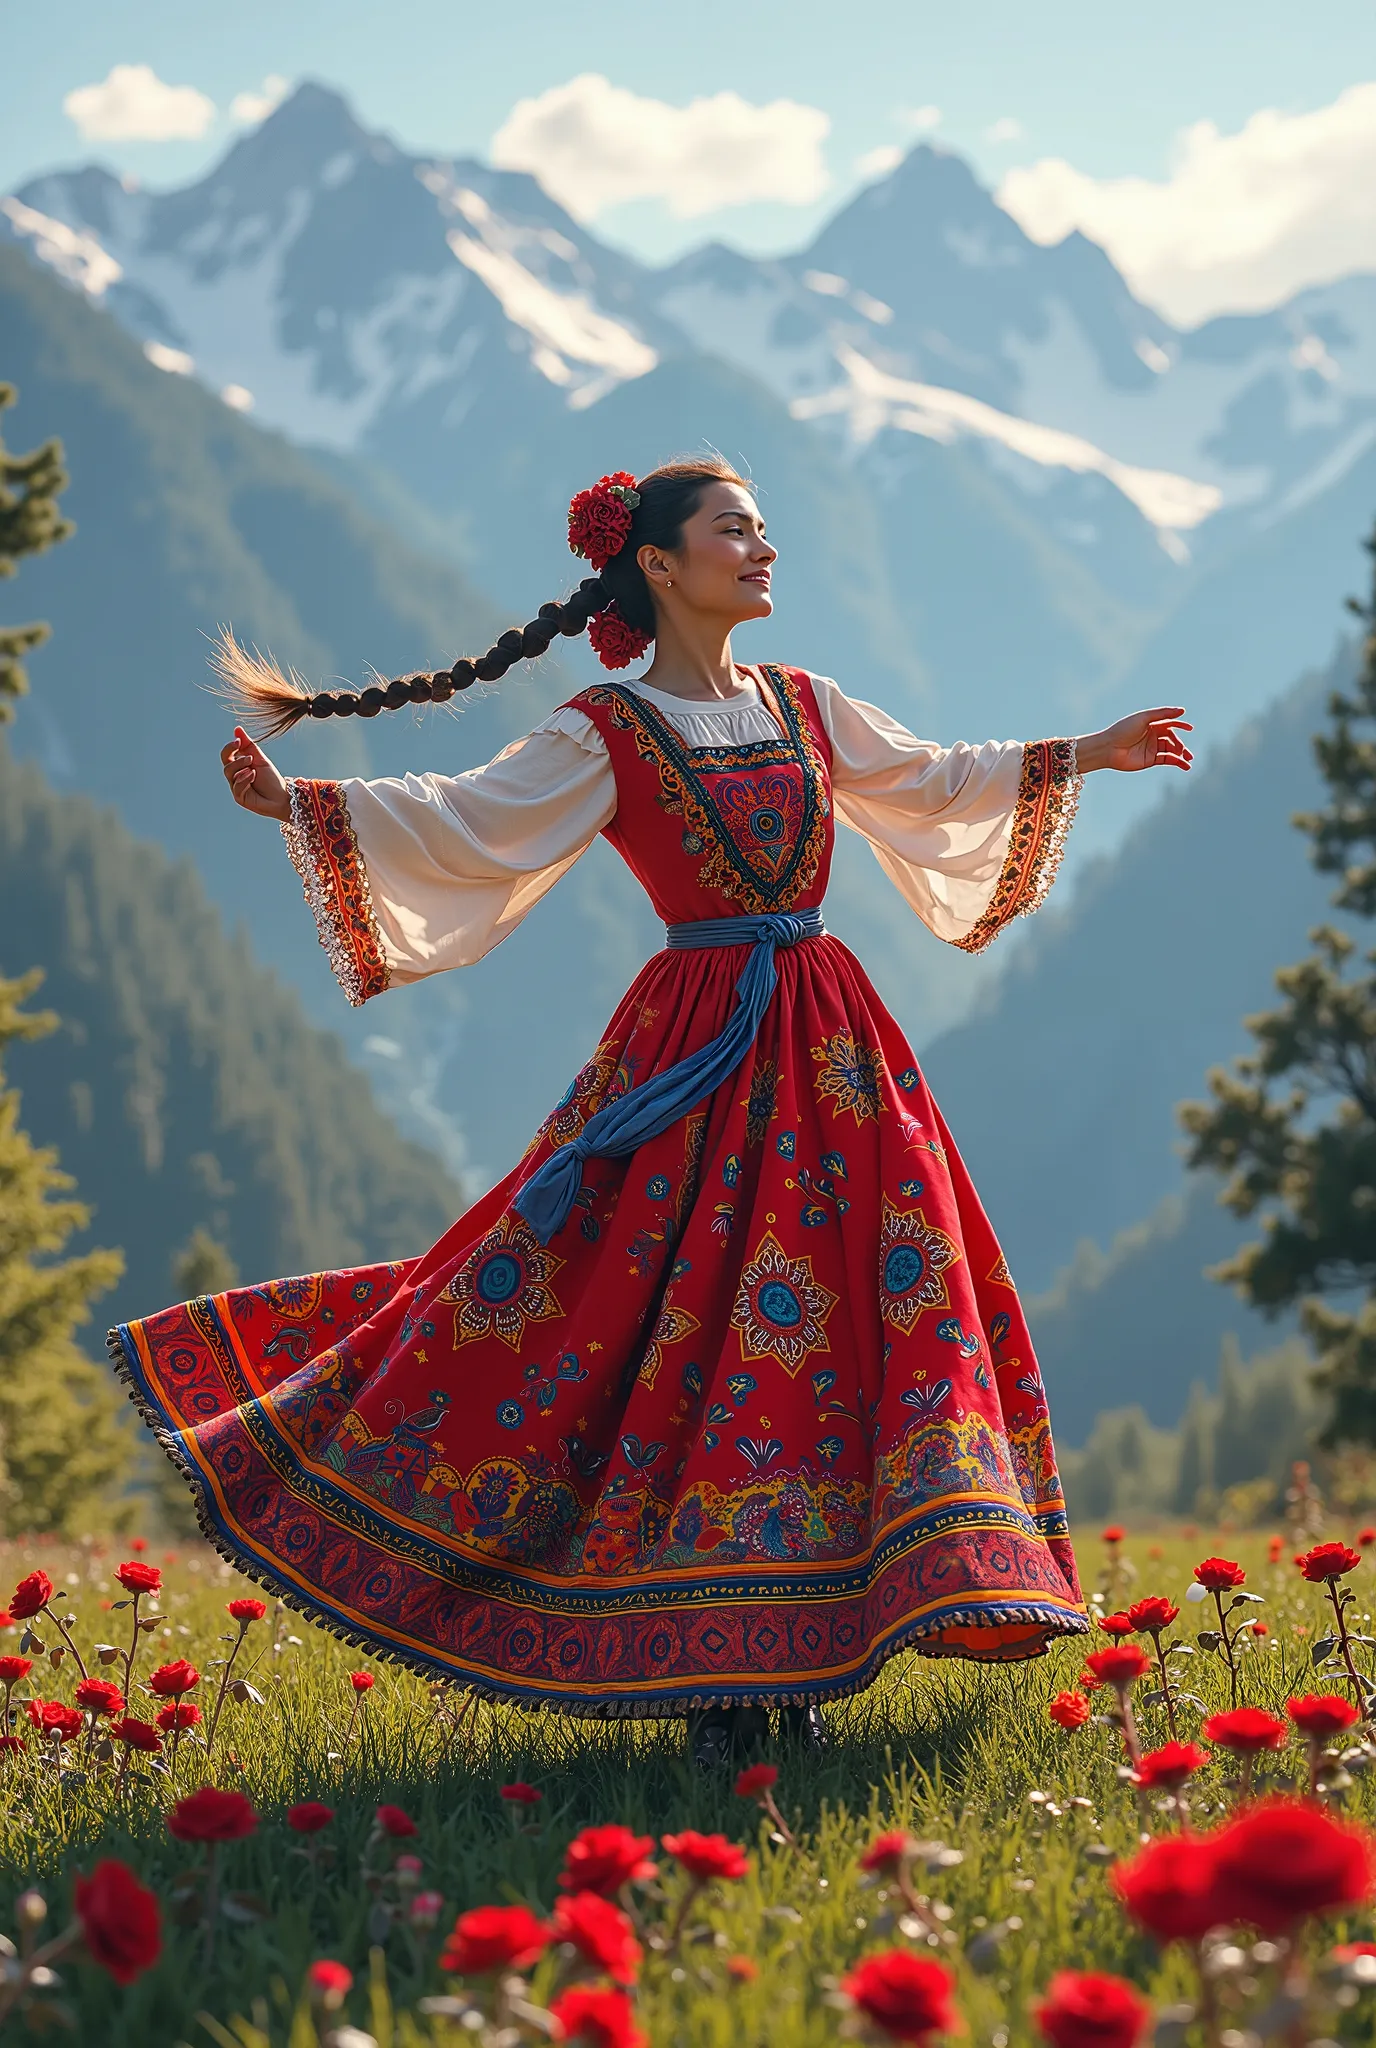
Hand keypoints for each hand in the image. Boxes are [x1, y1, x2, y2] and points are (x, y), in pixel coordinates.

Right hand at [221, 727, 290, 818]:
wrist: (282, 796)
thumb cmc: (271, 778)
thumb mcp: (260, 758)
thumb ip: (248, 745)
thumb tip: (237, 729)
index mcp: (238, 766)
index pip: (226, 755)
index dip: (230, 747)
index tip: (238, 741)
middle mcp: (235, 776)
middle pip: (226, 764)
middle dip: (238, 759)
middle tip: (251, 758)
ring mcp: (236, 787)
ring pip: (229, 774)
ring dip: (241, 767)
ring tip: (253, 768)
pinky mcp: (240, 798)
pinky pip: (236, 787)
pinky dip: (244, 779)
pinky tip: (253, 776)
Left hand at [1077, 707, 1192, 774]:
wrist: (1108, 748)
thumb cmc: (1123, 730)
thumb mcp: (1143, 718)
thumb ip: (1163, 714)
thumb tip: (1182, 710)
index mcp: (1151, 724)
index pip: (1170, 724)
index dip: (1181, 725)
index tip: (1190, 728)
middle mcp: (1152, 736)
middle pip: (1172, 739)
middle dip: (1180, 744)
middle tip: (1184, 750)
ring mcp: (1152, 748)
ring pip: (1171, 750)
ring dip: (1182, 754)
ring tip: (1189, 759)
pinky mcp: (1150, 760)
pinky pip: (1167, 760)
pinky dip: (1177, 762)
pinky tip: (1184, 764)